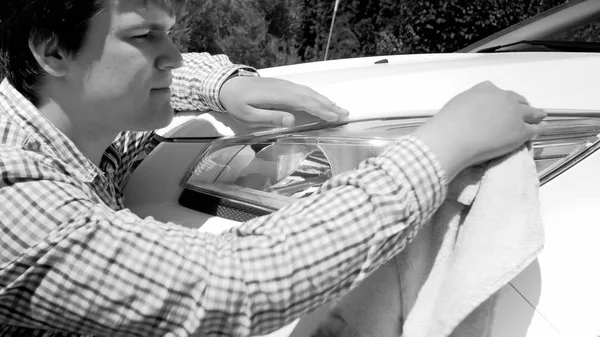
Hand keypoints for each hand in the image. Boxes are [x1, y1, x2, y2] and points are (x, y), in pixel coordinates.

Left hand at [219, 76, 348, 126]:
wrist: (227, 84)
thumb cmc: (236, 102)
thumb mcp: (248, 114)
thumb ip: (270, 117)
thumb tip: (292, 120)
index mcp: (277, 95)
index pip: (304, 103)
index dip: (320, 110)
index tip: (334, 117)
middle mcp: (284, 88)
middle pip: (311, 96)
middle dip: (329, 106)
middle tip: (346, 115)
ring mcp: (285, 85)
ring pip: (309, 92)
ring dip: (325, 101)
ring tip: (339, 109)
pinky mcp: (283, 85)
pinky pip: (304, 91)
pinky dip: (316, 96)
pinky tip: (322, 102)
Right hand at [413, 81, 546, 179]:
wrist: (453, 138)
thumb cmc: (449, 123)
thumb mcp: (457, 104)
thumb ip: (470, 104)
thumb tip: (472, 110)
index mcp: (486, 89)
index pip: (499, 92)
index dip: (503, 100)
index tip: (502, 105)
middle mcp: (503, 98)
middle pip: (517, 100)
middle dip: (521, 105)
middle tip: (523, 110)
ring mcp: (514, 114)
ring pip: (531, 112)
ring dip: (536, 114)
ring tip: (540, 117)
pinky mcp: (521, 131)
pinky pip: (535, 129)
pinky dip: (539, 128)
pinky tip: (542, 128)